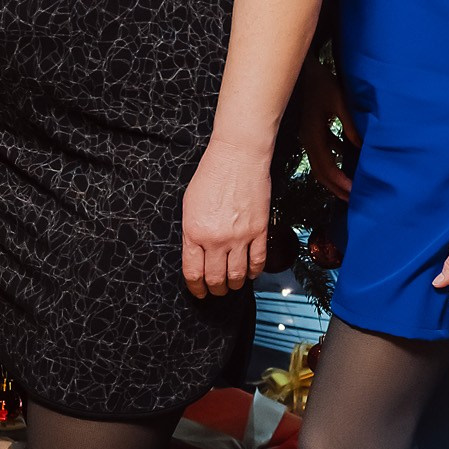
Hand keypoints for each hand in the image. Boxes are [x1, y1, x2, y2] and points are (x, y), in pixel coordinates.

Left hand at [182, 136, 270, 297]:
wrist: (238, 156)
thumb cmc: (211, 175)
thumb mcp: (189, 205)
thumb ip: (192, 233)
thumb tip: (198, 255)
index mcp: (194, 233)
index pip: (193, 273)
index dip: (196, 288)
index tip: (199, 292)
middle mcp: (216, 239)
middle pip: (216, 278)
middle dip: (215, 290)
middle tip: (216, 291)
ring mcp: (240, 236)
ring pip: (237, 275)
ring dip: (234, 284)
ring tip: (232, 284)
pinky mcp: (259, 230)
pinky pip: (258, 261)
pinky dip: (254, 272)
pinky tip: (250, 273)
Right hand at [298, 57, 359, 199]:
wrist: (303, 70)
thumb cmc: (320, 83)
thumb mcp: (338, 101)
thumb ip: (348, 123)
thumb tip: (360, 146)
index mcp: (313, 136)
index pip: (327, 167)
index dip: (340, 182)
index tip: (354, 192)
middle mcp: (309, 140)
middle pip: (321, 173)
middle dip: (337, 188)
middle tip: (353, 199)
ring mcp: (308, 137)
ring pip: (320, 165)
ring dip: (334, 178)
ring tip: (350, 187)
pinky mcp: (312, 131)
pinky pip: (323, 152)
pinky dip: (334, 161)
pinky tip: (348, 160)